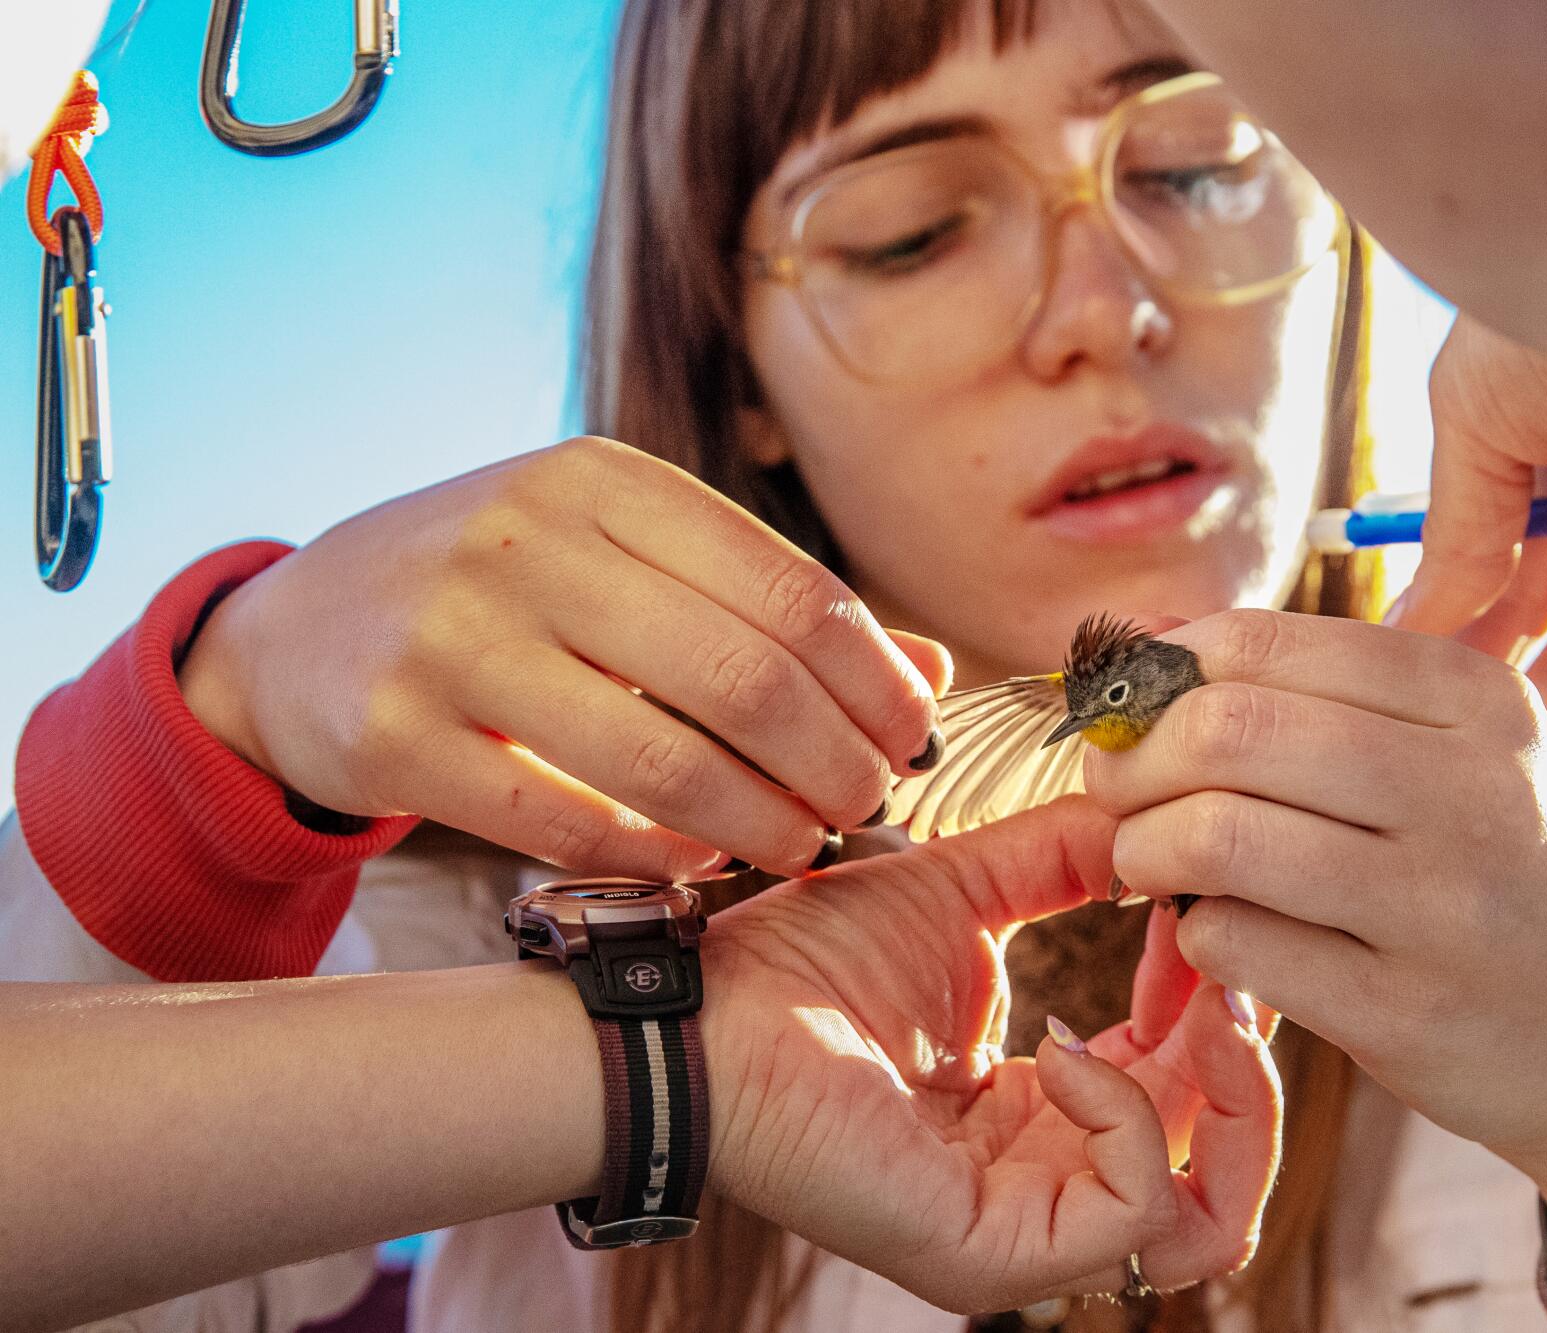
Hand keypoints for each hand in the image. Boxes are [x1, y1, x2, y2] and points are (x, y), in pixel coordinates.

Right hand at [177, 437, 948, 878]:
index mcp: (605, 481)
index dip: (876, 681)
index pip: (792, 589)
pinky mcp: (394, 735)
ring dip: (763, 823)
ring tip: (804, 846)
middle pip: (747, 678)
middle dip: (837, 761)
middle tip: (867, 805)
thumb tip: (928, 678)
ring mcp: (453, 637)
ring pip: (666, 760)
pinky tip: (701, 867)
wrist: (295, 628)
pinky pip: (564, 823)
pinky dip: (656, 857)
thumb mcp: (620, 557)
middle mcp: (529, 541)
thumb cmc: (503, 592)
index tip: (914, 740)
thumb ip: (764, 608)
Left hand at [699, 798, 1280, 1312]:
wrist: (710, 1009)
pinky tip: (1066, 1045)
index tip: (1199, 912)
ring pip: (1209, 1221)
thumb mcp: (966, 893)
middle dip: (1242, 1052)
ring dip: (1228, 1100)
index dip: (1219, 1004)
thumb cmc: (808, 962)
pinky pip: (1131, 1213)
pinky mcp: (994, 1251)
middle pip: (1225, 1170)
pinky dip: (1129, 1119)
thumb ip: (1065, 860)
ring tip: (1193, 1007)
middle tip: (1220, 959)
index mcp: (1047, 1112)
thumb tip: (1155, 824)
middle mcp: (1048, 1181)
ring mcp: (1025, 1230)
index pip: (1192, 1093)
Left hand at [1085, 609, 1546, 1276]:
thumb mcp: (1463, 755)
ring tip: (1146, 861)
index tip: (1129, 707)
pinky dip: (1194, 934)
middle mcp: (1472, 790)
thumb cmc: (1507, 878)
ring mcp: (1442, 907)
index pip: (1263, 643)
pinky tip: (1215, 932)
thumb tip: (1145, 643)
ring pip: (1216, 838)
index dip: (1161, 672)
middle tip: (1113, 787)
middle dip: (1133, 757)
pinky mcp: (1405, 1012)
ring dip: (1142, 847)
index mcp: (1478, 699)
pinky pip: (1235, 945)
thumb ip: (1321, 692)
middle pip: (1227, 730)